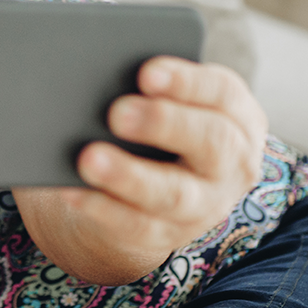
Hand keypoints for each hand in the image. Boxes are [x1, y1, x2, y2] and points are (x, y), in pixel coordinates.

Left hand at [15, 56, 266, 282]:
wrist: (149, 188)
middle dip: (162, 124)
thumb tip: (98, 72)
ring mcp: (205, 205)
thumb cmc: (154, 123)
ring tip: (88, 158)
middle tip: (117, 112)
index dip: (186, 82)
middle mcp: (231, 162)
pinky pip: (136, 226)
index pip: (222, 92)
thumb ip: (144, 85)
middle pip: (210, 142)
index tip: (147, 72)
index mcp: (236, 114)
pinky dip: (102, 208)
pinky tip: (71, 191)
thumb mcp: (162, 100)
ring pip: (173, 193)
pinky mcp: (167, 235)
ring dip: (129, 176)